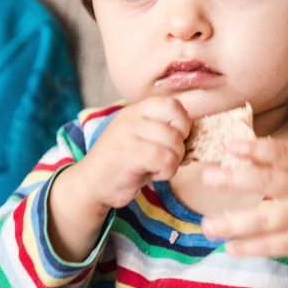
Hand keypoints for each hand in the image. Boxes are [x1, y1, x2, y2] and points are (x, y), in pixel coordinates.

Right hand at [48, 96, 191, 260]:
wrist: (90, 184)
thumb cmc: (125, 163)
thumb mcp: (144, 138)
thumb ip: (165, 130)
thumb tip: (197, 132)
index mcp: (138, 110)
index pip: (174, 104)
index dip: (183, 124)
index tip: (174, 140)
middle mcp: (132, 117)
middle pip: (179, 126)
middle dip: (180, 147)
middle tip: (165, 159)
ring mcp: (128, 134)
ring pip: (174, 144)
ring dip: (172, 162)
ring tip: (155, 167)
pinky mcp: (127, 154)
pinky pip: (165, 160)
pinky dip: (165, 172)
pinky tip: (151, 174)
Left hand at [200, 138, 287, 280]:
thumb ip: (278, 165)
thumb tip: (239, 154)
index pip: (282, 154)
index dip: (257, 148)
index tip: (231, 145)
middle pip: (268, 182)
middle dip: (236, 180)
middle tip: (208, 177)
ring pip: (265, 220)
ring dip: (234, 223)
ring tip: (209, 225)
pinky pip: (273, 246)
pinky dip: (250, 247)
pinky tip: (230, 247)